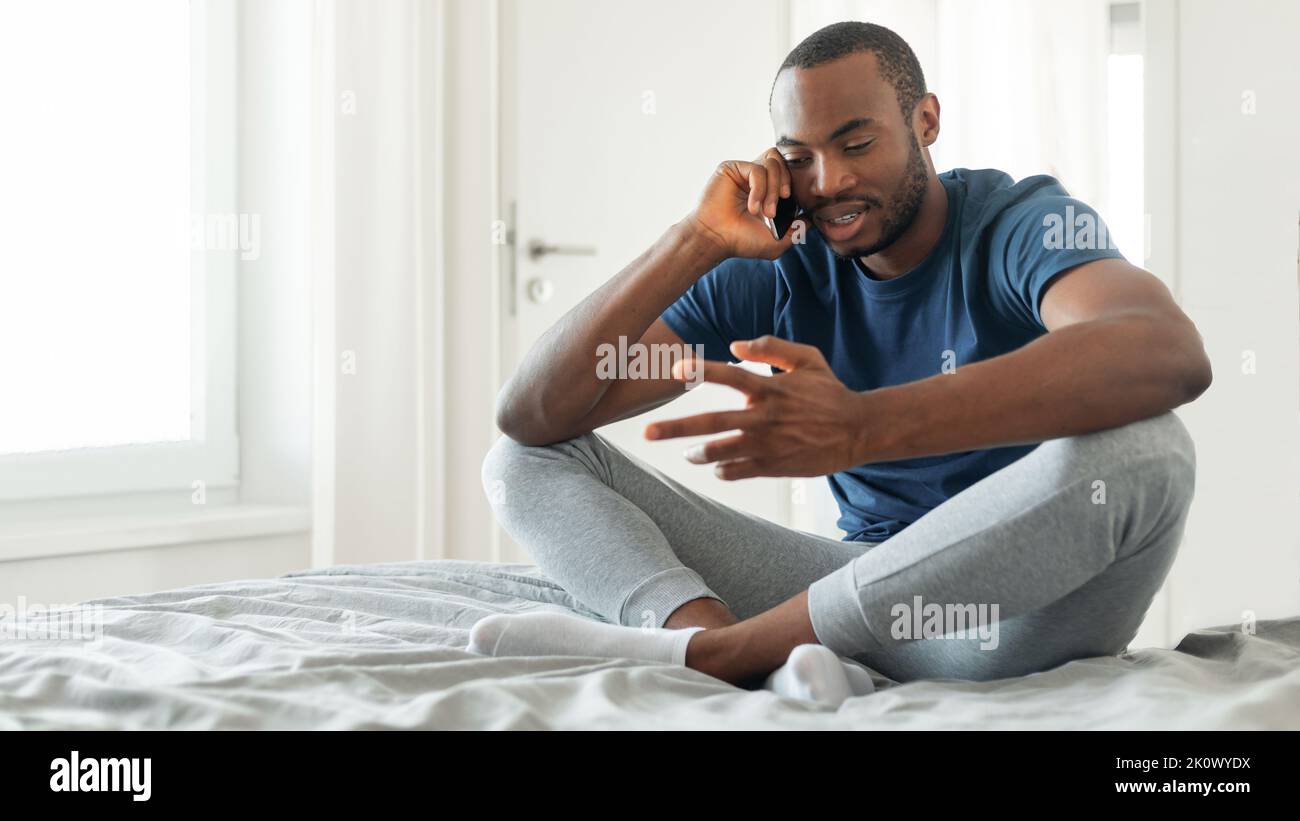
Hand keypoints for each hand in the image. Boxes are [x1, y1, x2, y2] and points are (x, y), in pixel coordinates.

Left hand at [643, 336, 871, 478]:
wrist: (859, 430)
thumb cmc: (830, 392)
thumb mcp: (807, 359)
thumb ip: (772, 347)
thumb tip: (736, 344)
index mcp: (770, 388)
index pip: (729, 375)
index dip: (701, 371)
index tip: (675, 370)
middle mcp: (765, 416)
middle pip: (712, 422)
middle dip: (676, 428)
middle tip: (647, 433)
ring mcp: (768, 443)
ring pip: (721, 452)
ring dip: (697, 453)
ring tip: (686, 453)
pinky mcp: (774, 466)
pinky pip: (739, 471)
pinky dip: (723, 469)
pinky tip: (718, 465)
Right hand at [684, 148, 807, 260]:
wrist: (716, 239)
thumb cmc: (739, 241)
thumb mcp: (775, 242)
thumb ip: (796, 231)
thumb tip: (809, 220)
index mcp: (766, 190)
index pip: (788, 173)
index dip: (793, 185)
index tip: (791, 206)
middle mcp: (755, 178)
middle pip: (783, 162)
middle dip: (786, 185)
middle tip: (776, 210)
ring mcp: (744, 172)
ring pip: (773, 162)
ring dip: (773, 189)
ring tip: (765, 211)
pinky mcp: (732, 168)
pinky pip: (757, 169)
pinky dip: (760, 190)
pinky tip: (752, 207)